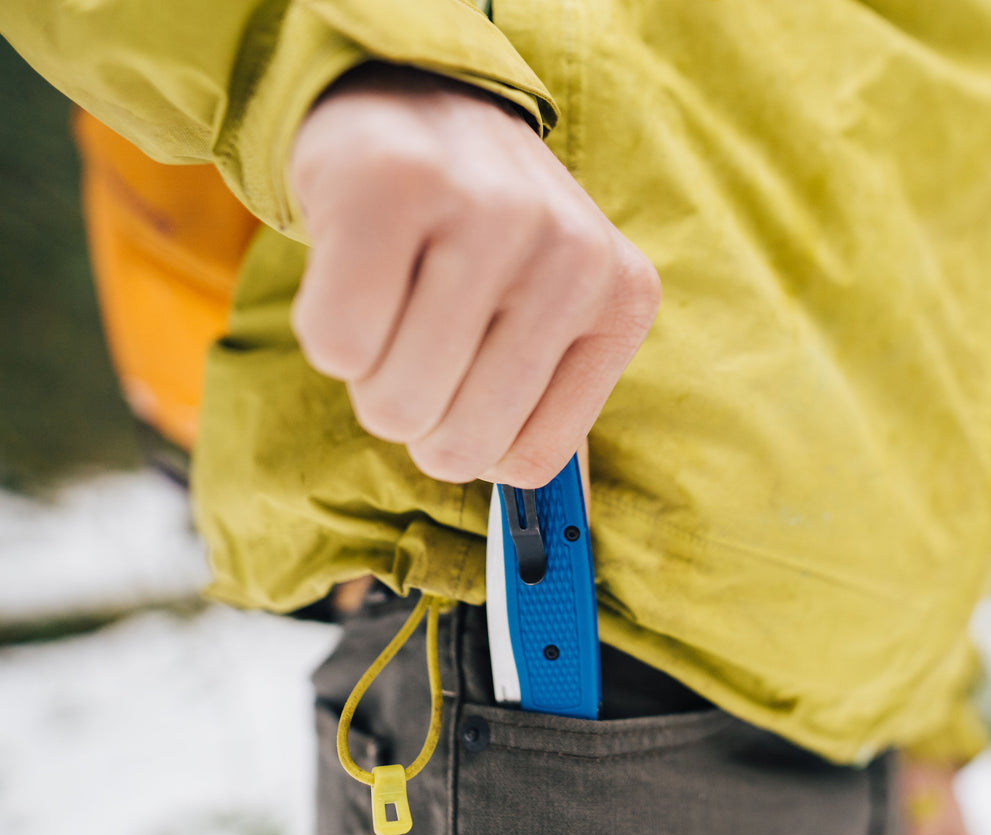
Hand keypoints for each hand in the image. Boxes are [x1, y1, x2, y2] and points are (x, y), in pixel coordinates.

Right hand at [288, 64, 659, 487]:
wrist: (415, 101)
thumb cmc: (480, 234)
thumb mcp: (550, 312)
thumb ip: (552, 410)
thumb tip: (555, 535)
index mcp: (620, 300)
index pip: (533, 463)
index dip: (476, 445)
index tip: (467, 384)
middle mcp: (571, 252)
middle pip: (457, 444)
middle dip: (415, 414)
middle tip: (418, 338)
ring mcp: (489, 212)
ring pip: (392, 402)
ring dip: (369, 374)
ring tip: (394, 299)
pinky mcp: (394, 186)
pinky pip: (334, 345)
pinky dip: (327, 325)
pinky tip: (361, 267)